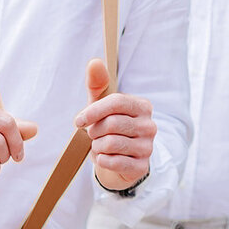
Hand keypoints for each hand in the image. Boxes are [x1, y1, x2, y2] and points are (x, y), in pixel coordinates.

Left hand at [74, 58, 156, 190]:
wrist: (118, 162)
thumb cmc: (108, 130)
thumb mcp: (101, 106)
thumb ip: (98, 85)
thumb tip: (94, 62)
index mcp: (142, 106)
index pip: (116, 102)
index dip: (93, 111)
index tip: (78, 121)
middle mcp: (149, 125)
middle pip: (112, 124)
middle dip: (94, 131)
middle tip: (92, 135)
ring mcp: (147, 147)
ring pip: (111, 143)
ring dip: (97, 147)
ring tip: (98, 147)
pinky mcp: (141, 167)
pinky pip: (115, 162)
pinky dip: (102, 160)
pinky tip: (103, 158)